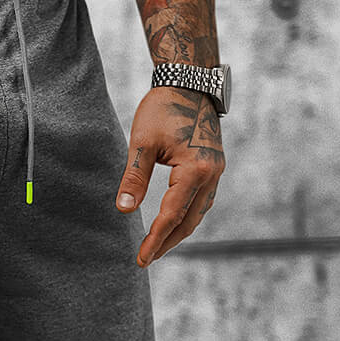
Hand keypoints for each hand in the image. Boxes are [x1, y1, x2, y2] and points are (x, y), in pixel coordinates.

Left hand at [115, 86, 224, 267]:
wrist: (189, 81)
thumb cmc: (163, 108)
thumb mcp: (142, 143)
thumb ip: (134, 179)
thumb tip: (124, 211)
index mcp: (194, 170)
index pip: (171, 215)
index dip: (155, 240)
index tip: (141, 259)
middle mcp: (211, 174)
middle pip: (188, 221)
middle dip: (167, 242)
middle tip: (146, 259)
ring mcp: (216, 170)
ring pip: (198, 213)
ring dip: (179, 231)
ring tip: (158, 246)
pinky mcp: (214, 166)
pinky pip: (202, 200)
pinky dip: (188, 216)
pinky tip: (174, 222)